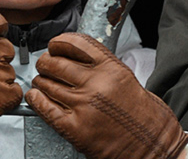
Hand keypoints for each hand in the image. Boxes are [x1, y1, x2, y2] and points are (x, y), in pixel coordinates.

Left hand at [26, 32, 187, 158]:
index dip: (58, 43)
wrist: (151, 144)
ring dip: (41, 81)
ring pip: (46, 83)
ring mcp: (83, 106)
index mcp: (110, 67)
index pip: (74, 43)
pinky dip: (36, 99)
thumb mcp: (123, 76)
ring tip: (43, 83)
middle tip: (44, 66)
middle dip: (45, 63)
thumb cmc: (139, 112)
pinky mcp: (74, 128)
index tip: (53, 46)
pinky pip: (45, 108)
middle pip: (55, 63)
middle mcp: (96, 84)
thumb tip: (69, 55)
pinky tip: (36, 97)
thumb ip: (98, 64)